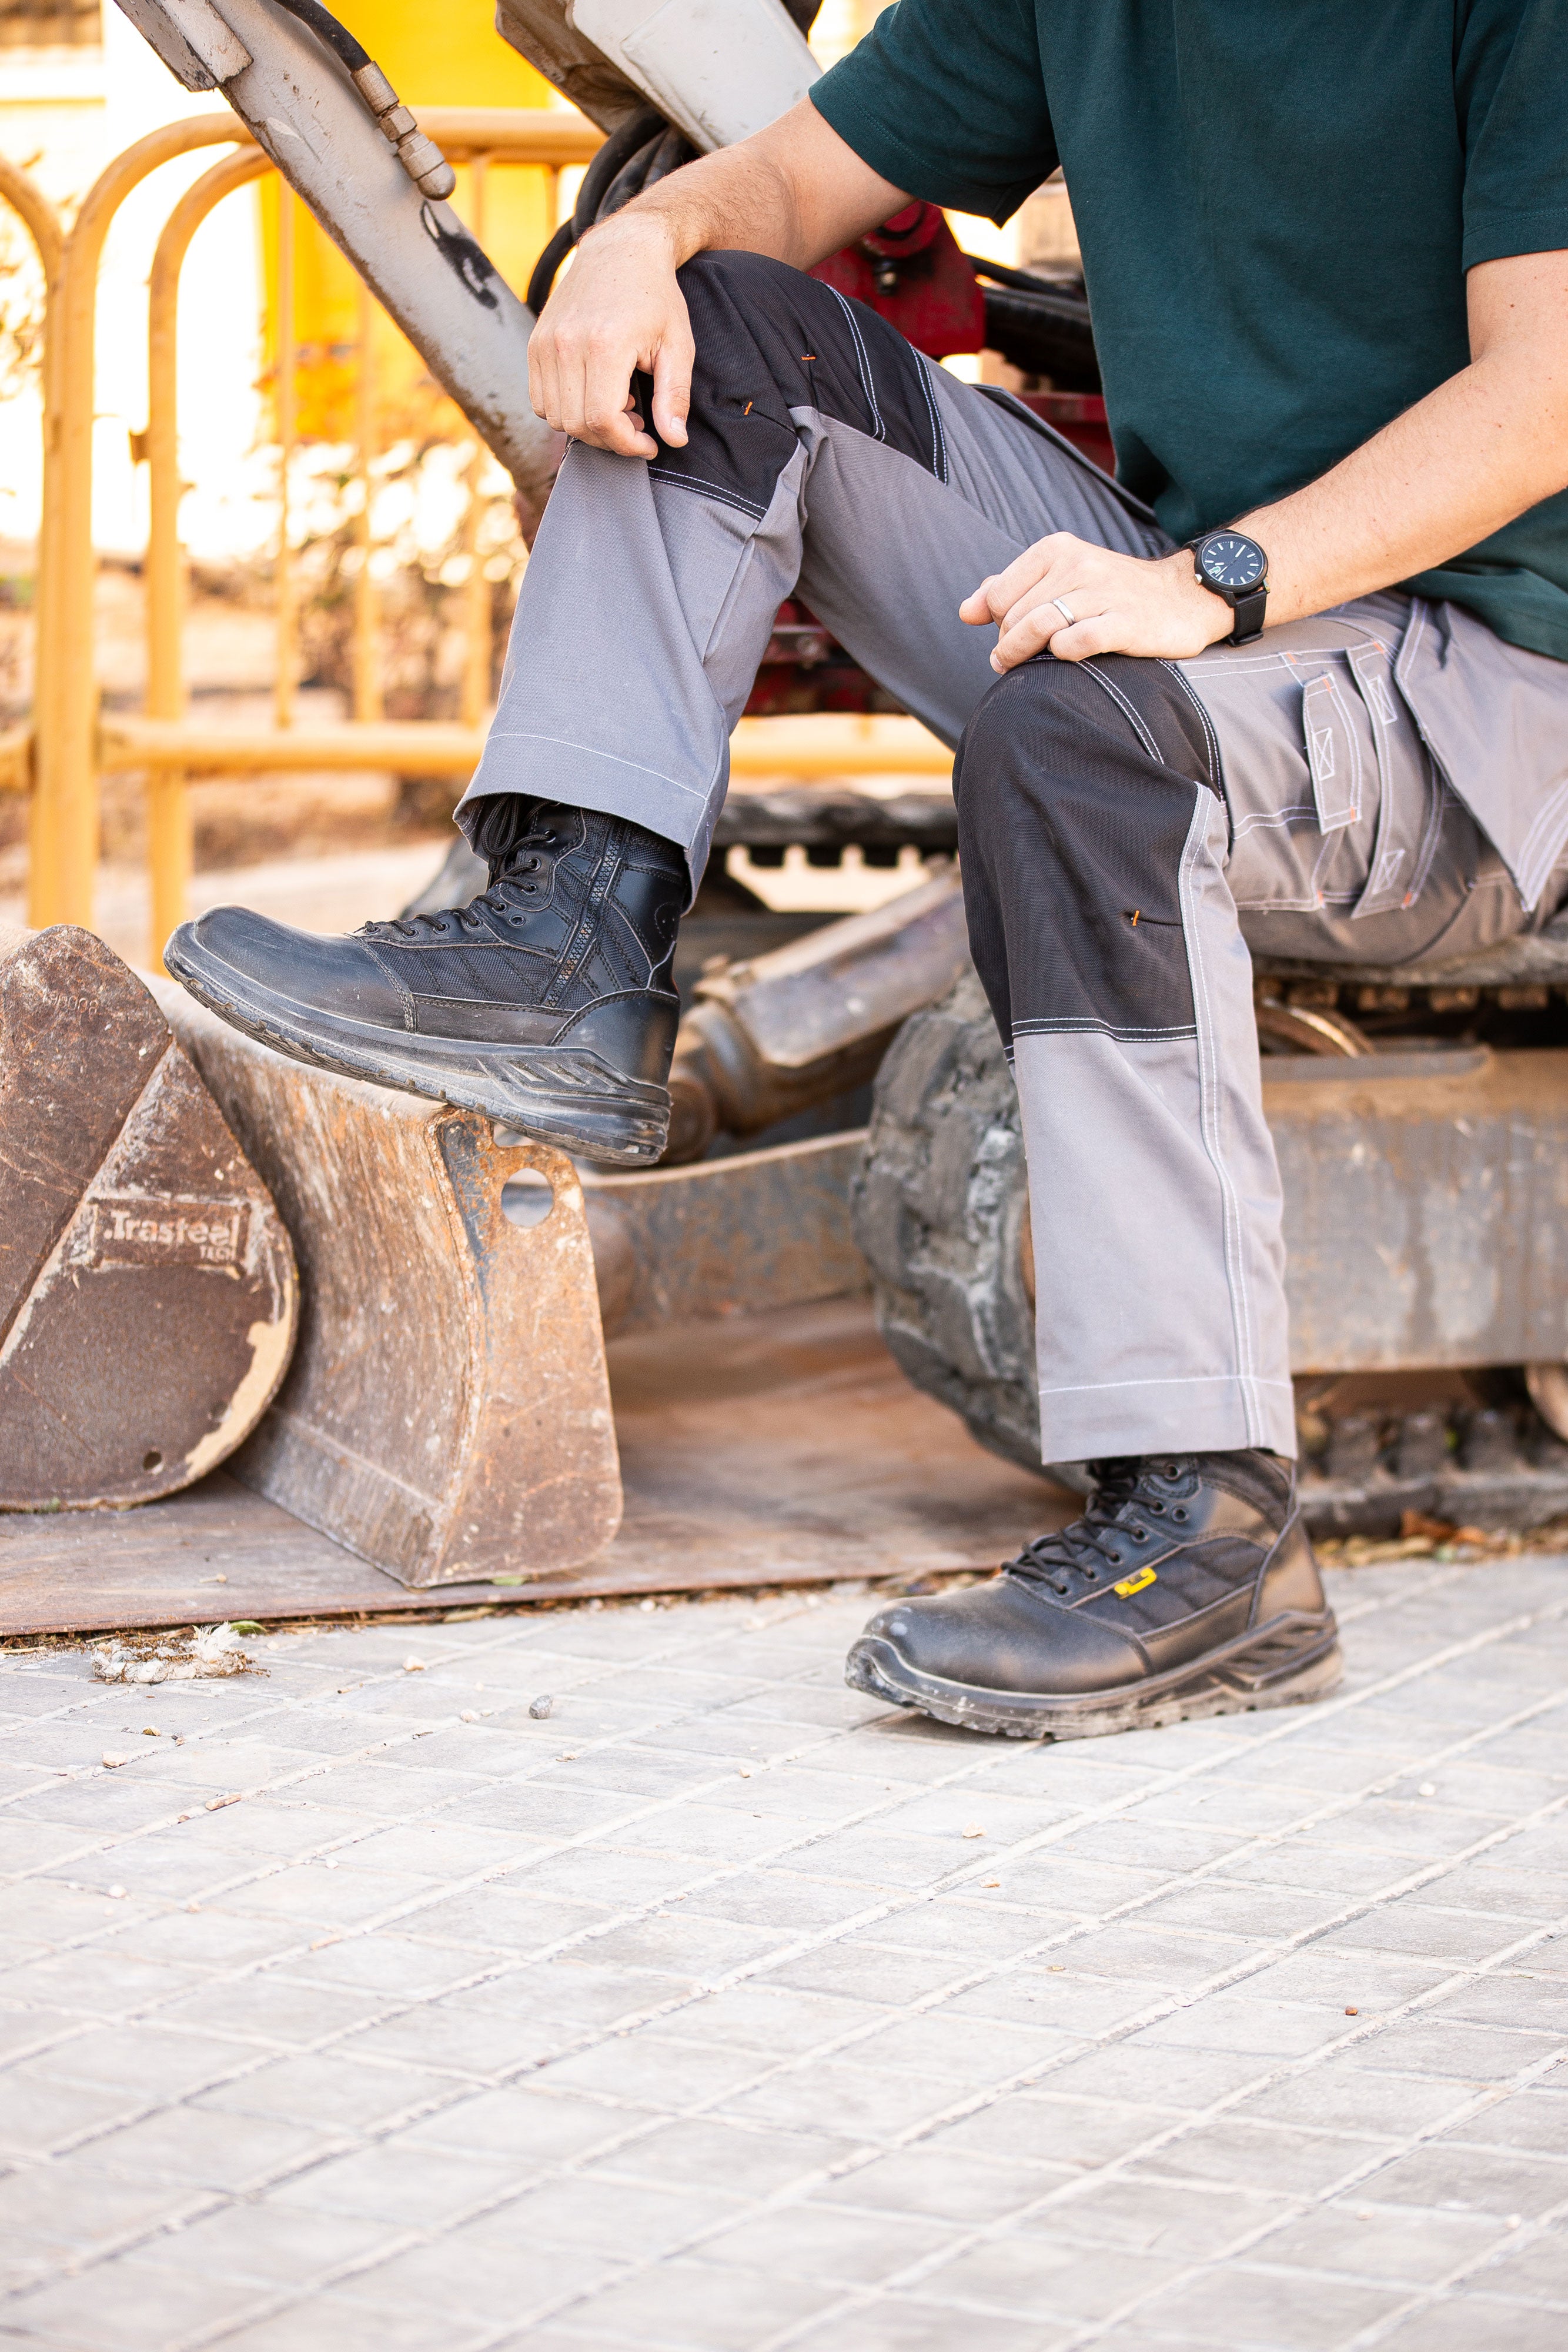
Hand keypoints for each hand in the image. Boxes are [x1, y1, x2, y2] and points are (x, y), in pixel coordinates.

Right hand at [528, 214, 693, 458]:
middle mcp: (566, 343)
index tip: (649, 443)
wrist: (622, 249)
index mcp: (604, 344)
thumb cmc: (655, 296)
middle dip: (610, 439)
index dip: (627, 444)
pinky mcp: (535, 342)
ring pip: (555, 417)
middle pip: (577, 424)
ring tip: (618, 406)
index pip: (602, 420)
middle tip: (636, 425)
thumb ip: (674, 396)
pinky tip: (596, 394)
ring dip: (587, 426)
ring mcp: (545, 342)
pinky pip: (540, 399)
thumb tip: (674, 440)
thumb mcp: (678, 345)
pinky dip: (566, 410)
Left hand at [960, 535, 1232, 668]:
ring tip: (1022, 667)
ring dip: (1022, 655)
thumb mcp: (1061, 577)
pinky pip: (1075, 644)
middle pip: (1015, 615)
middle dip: (1008, 643)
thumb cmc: (1113, 593)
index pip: (999, 595)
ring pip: (1038, 628)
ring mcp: (1102, 592)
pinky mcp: (1124, 623)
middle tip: (1013, 659)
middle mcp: (1077, 564)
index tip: (1008, 635)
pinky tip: (1067, 656)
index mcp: (1055, 549)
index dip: (996, 622)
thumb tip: (966, 611)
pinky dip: (1062, 655)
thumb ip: (1010, 588)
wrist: (1184, 597)